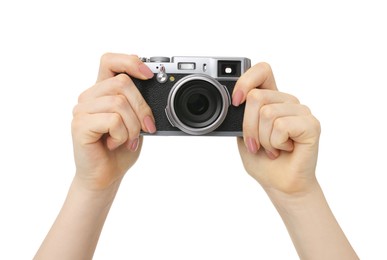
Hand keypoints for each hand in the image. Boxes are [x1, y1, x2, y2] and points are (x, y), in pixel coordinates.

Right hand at [71, 53, 155, 189]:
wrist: (106, 175)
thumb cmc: (121, 148)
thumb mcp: (136, 121)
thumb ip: (139, 102)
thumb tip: (152, 82)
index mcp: (103, 91)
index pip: (110, 61)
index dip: (130, 61)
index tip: (149, 74)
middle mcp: (90, 97)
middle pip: (122, 83)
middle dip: (142, 108)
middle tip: (146, 128)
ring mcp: (82, 110)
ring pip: (119, 102)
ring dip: (133, 126)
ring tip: (128, 139)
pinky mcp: (80, 125)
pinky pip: (112, 120)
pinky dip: (121, 135)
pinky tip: (114, 143)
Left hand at [233, 63, 320, 195]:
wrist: (280, 184)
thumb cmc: (262, 160)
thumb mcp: (242, 135)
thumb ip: (240, 116)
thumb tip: (234, 101)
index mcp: (271, 99)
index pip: (261, 70)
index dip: (245, 81)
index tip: (236, 101)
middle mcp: (287, 101)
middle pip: (257, 96)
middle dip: (249, 127)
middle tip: (257, 144)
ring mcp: (301, 111)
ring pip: (267, 113)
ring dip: (263, 139)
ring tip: (273, 148)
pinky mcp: (311, 125)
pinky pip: (281, 126)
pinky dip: (276, 143)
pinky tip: (285, 149)